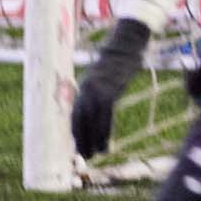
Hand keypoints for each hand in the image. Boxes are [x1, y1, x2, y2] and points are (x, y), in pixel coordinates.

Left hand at [70, 18, 151, 158]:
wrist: (126, 45)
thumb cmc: (117, 62)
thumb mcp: (104, 77)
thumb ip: (98, 91)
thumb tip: (96, 107)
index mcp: (83, 87)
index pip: (74, 114)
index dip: (75, 131)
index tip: (77, 146)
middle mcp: (85, 89)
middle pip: (79, 119)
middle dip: (81, 139)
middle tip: (84, 156)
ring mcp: (96, 90)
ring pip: (91, 121)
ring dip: (92, 140)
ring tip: (96, 155)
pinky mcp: (109, 90)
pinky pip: (105, 116)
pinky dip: (104, 132)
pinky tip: (106, 144)